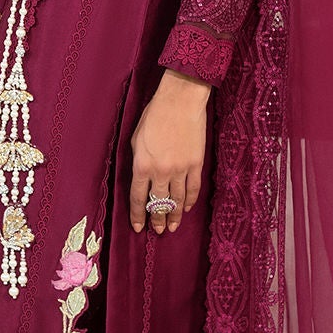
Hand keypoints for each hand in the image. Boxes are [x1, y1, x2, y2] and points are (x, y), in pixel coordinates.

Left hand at [129, 69, 209, 234]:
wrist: (180, 102)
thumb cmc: (154, 116)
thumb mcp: (136, 139)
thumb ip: (138, 161)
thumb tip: (141, 178)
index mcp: (142, 165)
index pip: (138, 198)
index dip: (138, 215)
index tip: (138, 227)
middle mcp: (161, 172)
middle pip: (158, 203)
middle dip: (156, 219)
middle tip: (157, 230)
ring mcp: (180, 169)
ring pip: (177, 200)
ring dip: (173, 216)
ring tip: (171, 227)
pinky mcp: (196, 164)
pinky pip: (193, 188)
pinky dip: (189, 201)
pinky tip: (185, 208)